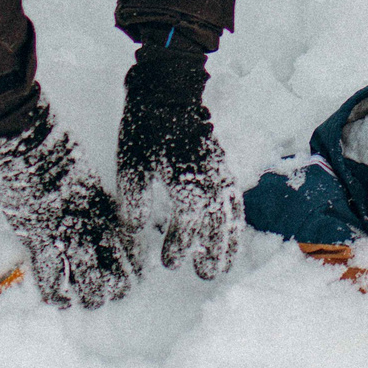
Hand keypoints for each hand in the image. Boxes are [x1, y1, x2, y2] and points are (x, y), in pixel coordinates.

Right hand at [0, 88, 138, 307]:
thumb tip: (89, 204)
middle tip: (119, 295)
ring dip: (92, 292)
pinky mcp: (35, 233)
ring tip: (93, 303)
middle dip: (118, 280)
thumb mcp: (77, 166)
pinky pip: (50, 272)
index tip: (140, 272)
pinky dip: (56, 292)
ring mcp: (63, 227)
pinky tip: (61, 303)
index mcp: (100, 199)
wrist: (22, 130)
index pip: (125, 237)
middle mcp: (88, 218)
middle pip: (113, 259)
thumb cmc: (45, 141)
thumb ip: (85, 189)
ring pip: (87, 273)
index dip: (134, 257)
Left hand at [118, 38, 239, 278]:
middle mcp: (209, 178)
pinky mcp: (222, 166)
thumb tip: (136, 230)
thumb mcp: (131, 161)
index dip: (181, 243)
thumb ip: (134, 198)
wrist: (170, 92)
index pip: (189, 220)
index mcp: (185, 177)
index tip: (169, 262)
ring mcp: (220, 172)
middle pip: (219, 223)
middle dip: (213, 251)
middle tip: (205, 275)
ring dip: (230, 241)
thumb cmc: (147, 126)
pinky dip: (235, 220)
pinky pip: (236, 199)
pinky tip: (231, 233)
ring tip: (224, 265)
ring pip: (232, 213)